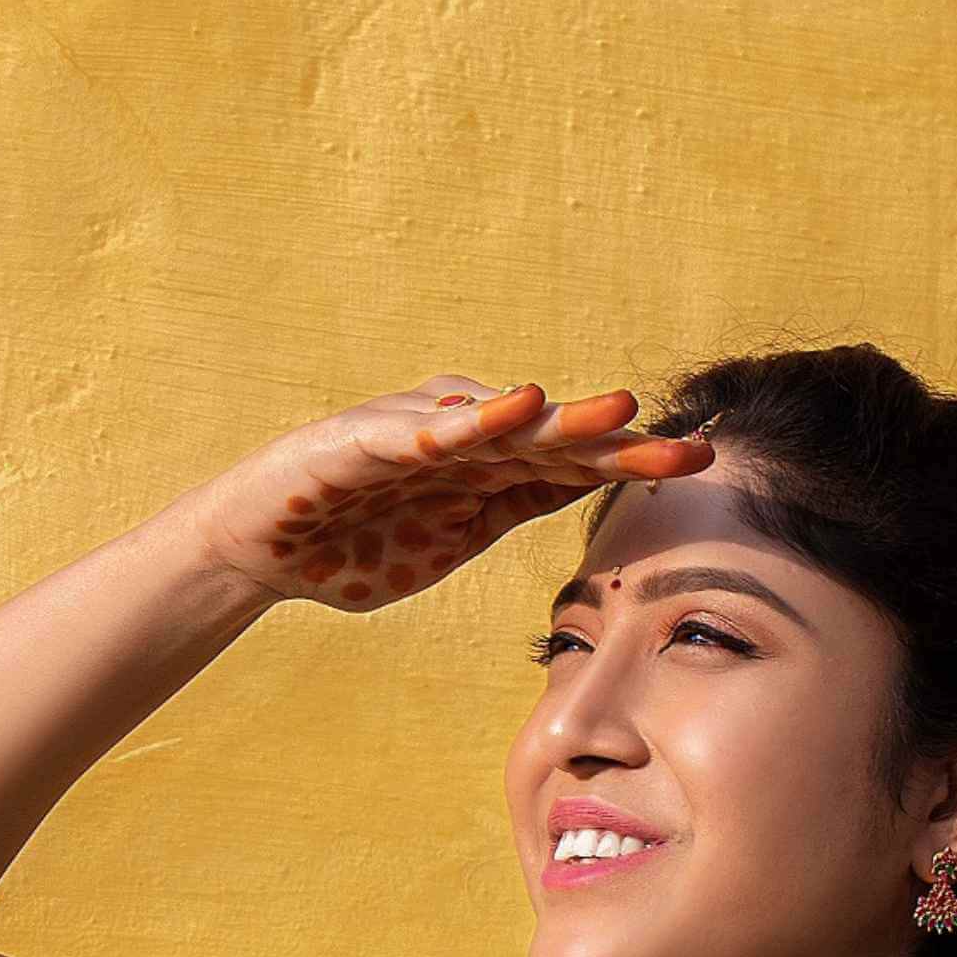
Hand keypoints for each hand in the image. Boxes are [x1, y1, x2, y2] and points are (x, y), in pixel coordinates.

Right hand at [169, 375, 713, 613]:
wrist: (257, 550)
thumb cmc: (353, 543)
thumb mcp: (454, 536)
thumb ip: (514, 506)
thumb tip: (589, 487)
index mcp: (487, 472)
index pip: (573, 466)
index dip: (633, 465)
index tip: (700, 469)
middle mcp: (461, 440)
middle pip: (554, 440)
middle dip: (620, 444)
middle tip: (690, 450)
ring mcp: (415, 435)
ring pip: (501, 425)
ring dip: (563, 419)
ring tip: (620, 413)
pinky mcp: (366, 439)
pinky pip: (426, 430)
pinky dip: (471, 418)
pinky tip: (516, 407)